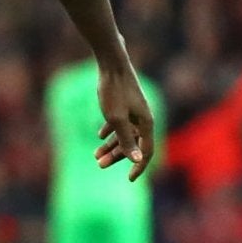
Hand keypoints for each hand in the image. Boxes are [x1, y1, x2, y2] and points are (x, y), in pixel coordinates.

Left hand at [94, 60, 155, 181]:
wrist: (111, 63)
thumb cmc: (114, 91)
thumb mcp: (117, 119)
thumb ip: (126, 140)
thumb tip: (138, 160)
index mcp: (146, 123)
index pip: (147, 152)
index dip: (139, 167)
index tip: (129, 179)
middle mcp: (143, 118)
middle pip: (133, 144)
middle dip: (117, 156)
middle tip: (99, 165)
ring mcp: (134, 110)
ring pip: (125, 134)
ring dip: (111, 146)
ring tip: (95, 155)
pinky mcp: (125, 102)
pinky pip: (120, 122)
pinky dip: (111, 131)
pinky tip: (99, 136)